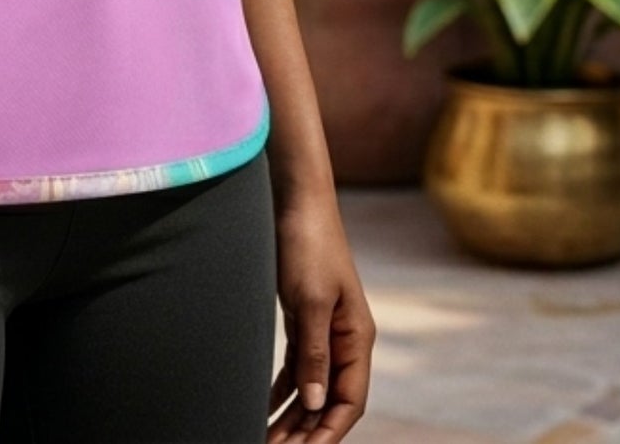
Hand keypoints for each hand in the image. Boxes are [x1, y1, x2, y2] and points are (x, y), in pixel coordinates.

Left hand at [267, 190, 373, 439]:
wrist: (297, 199)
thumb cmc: (309, 244)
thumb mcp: (311, 300)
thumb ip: (314, 352)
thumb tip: (316, 402)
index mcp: (357, 338)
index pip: (350, 402)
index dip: (328, 433)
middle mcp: (345, 340)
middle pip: (329, 401)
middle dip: (305, 431)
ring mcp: (324, 330)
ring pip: (311, 387)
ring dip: (292, 416)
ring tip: (266, 439)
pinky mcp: (304, 319)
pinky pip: (296, 367)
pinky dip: (282, 389)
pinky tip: (263, 407)